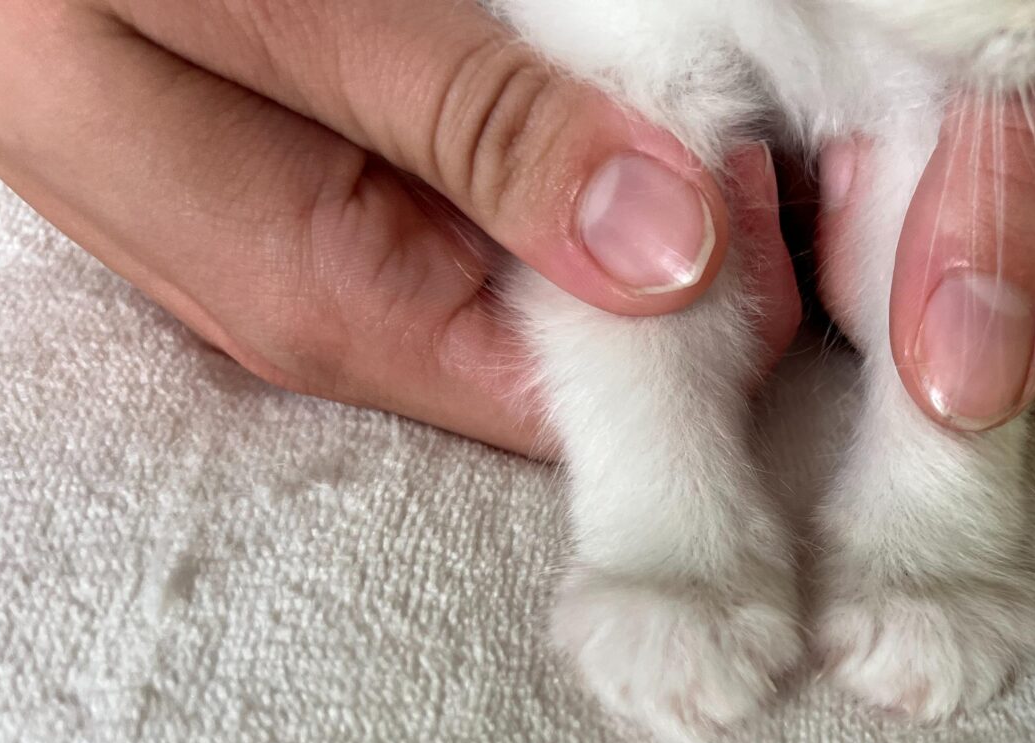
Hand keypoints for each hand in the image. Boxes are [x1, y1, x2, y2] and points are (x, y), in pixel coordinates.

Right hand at [0, 0, 798, 457]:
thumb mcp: (266, 17)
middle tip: (747, 134)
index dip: (700, 344)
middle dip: (685, 259)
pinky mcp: (343, 182)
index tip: (768, 222)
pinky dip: (567, 150)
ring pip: (547, 265)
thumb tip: (673, 251)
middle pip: (576, 343)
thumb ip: (470, 126)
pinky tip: (606, 83)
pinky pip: (495, 202)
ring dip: (634, 190)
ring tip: (690, 95)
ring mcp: (344, 247)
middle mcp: (353, 306)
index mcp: (340, 310)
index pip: (575, 411)